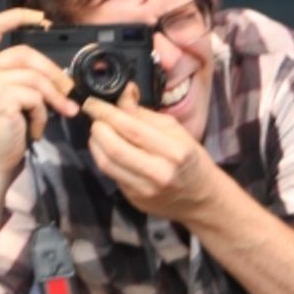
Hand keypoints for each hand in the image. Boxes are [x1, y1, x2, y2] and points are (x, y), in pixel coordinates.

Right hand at [0, 8, 79, 172]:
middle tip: (70, 91)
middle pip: (26, 53)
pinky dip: (42, 114)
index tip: (42, 20)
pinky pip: (35, 97)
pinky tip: (34, 128)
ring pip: (35, 77)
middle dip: (53, 73)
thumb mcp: (12, 93)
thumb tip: (62, 72)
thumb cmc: (6, 127)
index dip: (17, 17)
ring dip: (53, 98)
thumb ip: (24, 73)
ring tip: (57, 114)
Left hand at [83, 83, 216, 221]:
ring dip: (95, 143)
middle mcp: (159, 173)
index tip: (92, 102)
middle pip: (113, 147)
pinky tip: (109, 148)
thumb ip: (145, 114)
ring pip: (105, 163)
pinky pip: (111, 174)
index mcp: (174, 151)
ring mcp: (145, 190)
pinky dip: (104, 157)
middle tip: (96, 117)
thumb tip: (123, 93)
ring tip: (99, 132)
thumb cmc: (190, 159)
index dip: (106, 113)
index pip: (131, 128)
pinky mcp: (134, 199)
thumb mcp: (176, 130)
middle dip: (98, 127)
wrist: (201, 198)